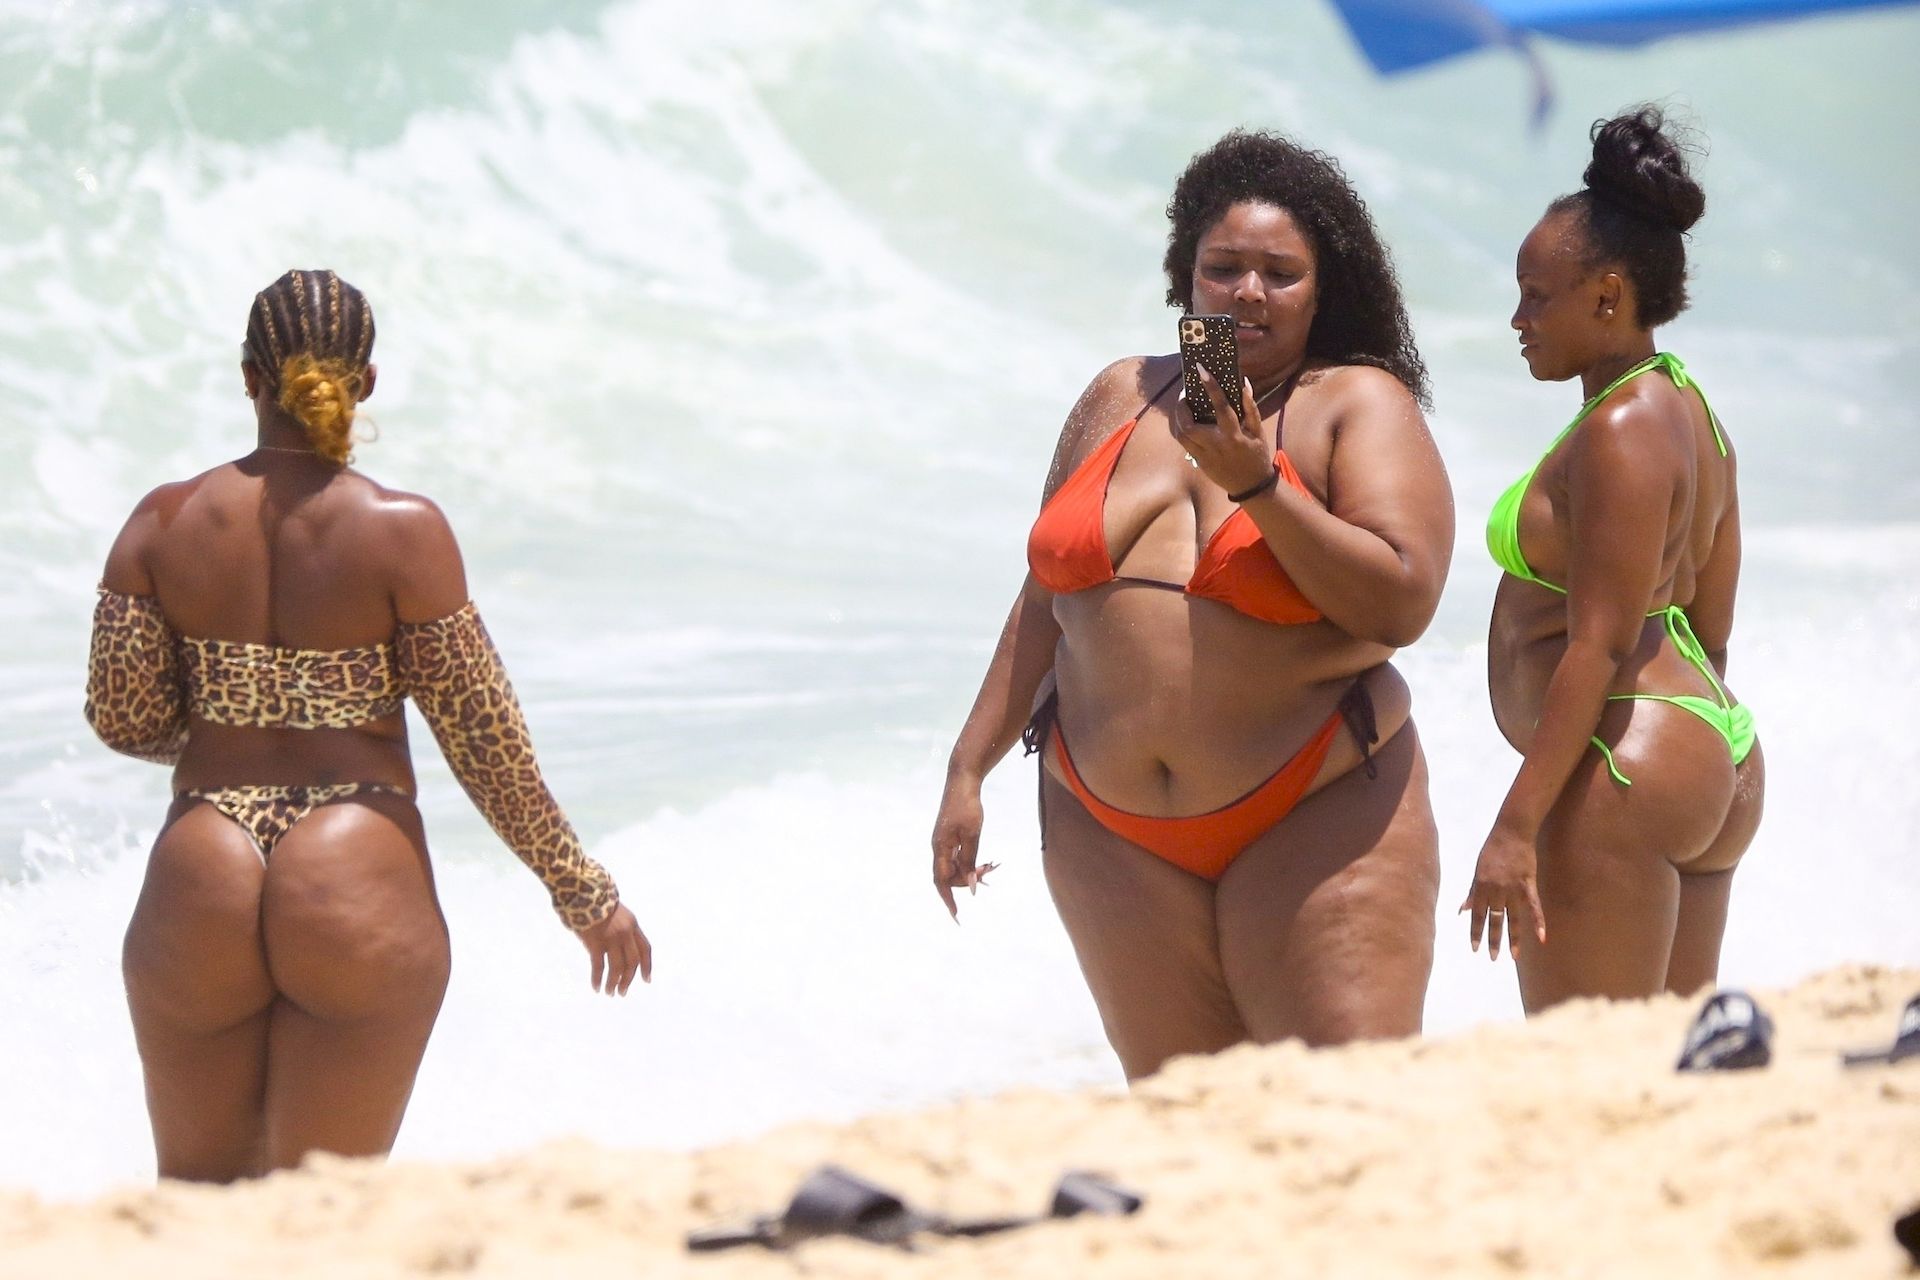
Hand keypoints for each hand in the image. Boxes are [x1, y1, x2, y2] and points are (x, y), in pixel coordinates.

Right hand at [577, 904, 651, 994]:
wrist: (583, 893)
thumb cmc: (597, 904)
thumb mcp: (618, 914)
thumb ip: (623, 930)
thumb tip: (621, 951)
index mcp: (633, 925)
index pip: (645, 949)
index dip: (647, 966)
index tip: (646, 980)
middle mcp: (625, 933)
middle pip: (632, 962)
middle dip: (628, 979)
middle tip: (623, 992)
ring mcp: (611, 938)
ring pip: (617, 968)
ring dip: (614, 983)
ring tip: (610, 993)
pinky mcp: (595, 943)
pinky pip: (599, 966)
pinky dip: (598, 979)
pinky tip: (596, 987)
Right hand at [930, 776, 997, 921]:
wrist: (962, 782)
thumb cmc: (967, 807)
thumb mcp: (972, 835)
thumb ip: (970, 861)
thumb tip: (970, 886)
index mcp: (940, 848)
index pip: (941, 881)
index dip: (948, 900)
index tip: (956, 916)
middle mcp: (939, 848)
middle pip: (948, 876)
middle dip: (966, 881)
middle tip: (988, 876)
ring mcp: (943, 843)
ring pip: (954, 867)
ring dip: (969, 872)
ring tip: (989, 868)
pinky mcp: (949, 837)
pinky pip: (957, 858)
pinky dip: (969, 863)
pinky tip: (982, 863)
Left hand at [1170, 366, 1274, 496]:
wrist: (1251, 486)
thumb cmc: (1257, 454)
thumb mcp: (1258, 431)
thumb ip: (1250, 407)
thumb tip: (1243, 383)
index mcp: (1233, 435)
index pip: (1220, 406)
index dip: (1210, 386)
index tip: (1201, 369)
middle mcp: (1216, 446)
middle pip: (1188, 425)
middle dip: (1181, 407)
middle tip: (1184, 394)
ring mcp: (1205, 456)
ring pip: (1181, 435)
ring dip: (1178, 418)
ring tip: (1183, 406)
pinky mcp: (1199, 463)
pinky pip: (1184, 443)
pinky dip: (1182, 429)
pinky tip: (1186, 420)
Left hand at [1460, 820, 1545, 960]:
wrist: (1511, 832)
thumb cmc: (1492, 850)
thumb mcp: (1477, 871)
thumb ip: (1472, 892)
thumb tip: (1462, 910)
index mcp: (1481, 887)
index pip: (1477, 915)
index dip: (1476, 932)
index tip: (1475, 948)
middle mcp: (1495, 891)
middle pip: (1494, 920)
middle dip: (1493, 940)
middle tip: (1492, 958)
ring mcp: (1513, 889)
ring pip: (1513, 918)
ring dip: (1513, 938)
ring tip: (1513, 956)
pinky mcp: (1528, 885)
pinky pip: (1534, 907)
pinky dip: (1538, 922)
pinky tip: (1542, 938)